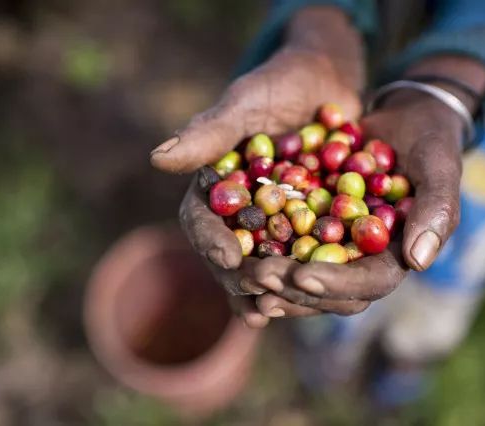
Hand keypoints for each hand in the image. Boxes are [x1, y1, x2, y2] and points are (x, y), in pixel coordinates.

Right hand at [151, 7, 364, 326]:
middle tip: (259, 293)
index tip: (228, 258)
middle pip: (230, 251)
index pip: (201, 218)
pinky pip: (302, 257)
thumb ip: (210, 131)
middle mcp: (240, 208)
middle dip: (242, 275)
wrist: (327, 80)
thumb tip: (157, 158)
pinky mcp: (308, 223)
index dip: (211, 240)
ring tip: (274, 310)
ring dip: (268, 288)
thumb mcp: (246, 102)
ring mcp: (273, 219)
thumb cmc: (281, 83)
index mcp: (215, 183)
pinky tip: (311, 299)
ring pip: (263, 262)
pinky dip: (304, 278)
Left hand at [254, 56, 484, 319]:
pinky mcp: (315, 227)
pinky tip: (234, 251)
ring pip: (304, 278)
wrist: (408, 117)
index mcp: (397, 254)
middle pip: (330, 291)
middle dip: (294, 289)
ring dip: (273, 281)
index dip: (336, 283)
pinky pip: (287, 247)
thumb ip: (437, 210)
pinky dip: (263, 252)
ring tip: (241, 274)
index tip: (302, 275)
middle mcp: (365, 259)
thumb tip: (417, 262)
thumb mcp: (440, 165)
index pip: (369, 283)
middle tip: (257, 277)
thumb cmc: (430, 140)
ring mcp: (338, 246)